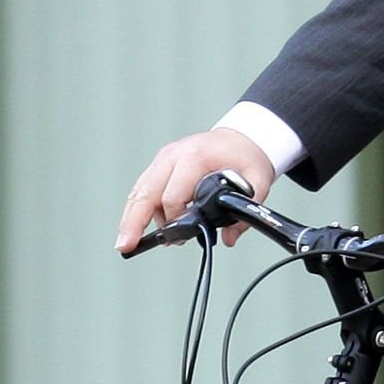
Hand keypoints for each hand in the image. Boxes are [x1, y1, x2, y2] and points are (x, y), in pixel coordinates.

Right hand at [117, 125, 276, 253]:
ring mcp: (164, 158)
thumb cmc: (245, 157)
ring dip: (131, 217)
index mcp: (195, 157)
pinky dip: (137, 208)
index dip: (173, 220)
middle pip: (146, 192)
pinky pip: (143, 187)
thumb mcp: (257, 183)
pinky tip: (132, 226)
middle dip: (134, 221)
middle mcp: (174, 155)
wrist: (241, 138)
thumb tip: (229, 238)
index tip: (178, 237)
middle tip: (126, 245)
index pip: (173, 195)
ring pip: (139, 190)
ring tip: (126, 242)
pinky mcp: (161, 164)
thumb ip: (245, 212)